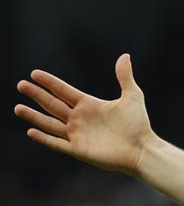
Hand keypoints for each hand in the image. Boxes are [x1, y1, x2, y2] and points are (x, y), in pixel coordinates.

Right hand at [15, 53, 153, 174]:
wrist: (143, 149)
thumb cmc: (139, 124)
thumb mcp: (132, 96)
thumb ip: (125, 77)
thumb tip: (125, 56)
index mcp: (89, 105)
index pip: (64, 91)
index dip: (50, 82)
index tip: (34, 73)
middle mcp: (80, 119)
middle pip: (53, 104)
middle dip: (37, 95)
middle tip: (21, 85)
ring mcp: (78, 134)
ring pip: (50, 123)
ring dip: (34, 116)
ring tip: (18, 108)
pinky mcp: (78, 150)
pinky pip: (57, 143)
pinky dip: (44, 138)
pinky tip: (31, 131)